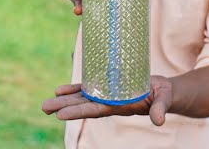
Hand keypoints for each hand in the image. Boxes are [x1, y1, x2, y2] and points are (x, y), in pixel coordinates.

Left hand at [42, 76, 174, 125]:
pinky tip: (58, 91)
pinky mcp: (106, 87)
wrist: (164, 91)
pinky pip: (86, 89)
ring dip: (63, 100)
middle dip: (63, 107)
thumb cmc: (164, 95)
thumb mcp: (163, 100)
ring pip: (80, 98)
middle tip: (43, 108)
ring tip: (45, 105)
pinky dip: (72, 90)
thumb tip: (159, 121)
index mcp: (119, 107)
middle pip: (82, 105)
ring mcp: (106, 95)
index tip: (61, 115)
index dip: (78, 111)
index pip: (94, 110)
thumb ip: (160, 109)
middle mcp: (109, 102)